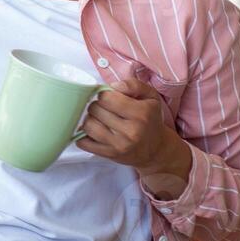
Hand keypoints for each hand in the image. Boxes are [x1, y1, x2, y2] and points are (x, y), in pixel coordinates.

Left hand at [75, 78, 192, 198]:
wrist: (156, 149)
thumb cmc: (150, 119)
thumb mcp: (150, 97)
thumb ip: (133, 85)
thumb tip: (113, 86)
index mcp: (141, 113)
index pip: (106, 98)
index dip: (104, 95)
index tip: (109, 98)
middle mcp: (131, 131)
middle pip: (95, 110)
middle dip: (96, 106)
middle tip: (104, 108)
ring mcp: (119, 145)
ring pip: (88, 125)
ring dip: (89, 119)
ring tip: (98, 119)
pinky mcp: (110, 155)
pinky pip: (83, 143)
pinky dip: (83, 135)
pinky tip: (93, 131)